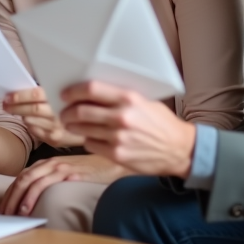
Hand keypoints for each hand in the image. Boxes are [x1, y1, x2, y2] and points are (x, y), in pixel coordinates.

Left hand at [0, 155, 129, 215]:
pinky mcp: (68, 173)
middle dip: (8, 198)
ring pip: (29, 181)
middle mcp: (50, 163)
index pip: (21, 178)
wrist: (114, 164)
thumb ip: (54, 181)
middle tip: (1, 215)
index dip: (10, 193)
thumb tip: (38, 198)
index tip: (3, 209)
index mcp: (47, 163)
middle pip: (21, 179)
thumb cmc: (92, 171)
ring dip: (17, 199)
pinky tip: (27, 208)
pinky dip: (33, 196)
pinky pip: (45, 184)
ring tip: (10, 214)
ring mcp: (58, 167)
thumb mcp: (68, 174)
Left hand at [3, 87, 82, 147]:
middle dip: (15, 106)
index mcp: (62, 99)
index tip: (8, 96)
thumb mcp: (65, 94)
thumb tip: (24, 85)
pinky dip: (29, 125)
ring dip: (21, 115)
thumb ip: (49, 90)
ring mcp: (57, 129)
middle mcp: (60, 114)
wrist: (92, 127)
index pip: (37, 95)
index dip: (20, 95)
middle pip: (31, 109)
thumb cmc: (74, 106)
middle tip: (5, 104)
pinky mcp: (55, 140)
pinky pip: (34, 131)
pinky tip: (29, 120)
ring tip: (16, 110)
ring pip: (30, 120)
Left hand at [59, 81, 195, 177]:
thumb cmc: (161, 123)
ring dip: (73, 126)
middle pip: (81, 111)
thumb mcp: (144, 101)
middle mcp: (122, 117)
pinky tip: (91, 137)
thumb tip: (91, 92)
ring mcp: (118, 137)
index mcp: (129, 98)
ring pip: (83, 129)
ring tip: (72, 124)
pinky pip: (91, 144)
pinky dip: (87, 140)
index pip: (91, 89)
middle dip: (68, 111)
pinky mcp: (117, 154)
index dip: (74, 91)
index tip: (65, 94)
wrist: (179, 149)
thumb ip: (120, 97)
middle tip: (64, 112)